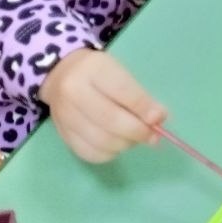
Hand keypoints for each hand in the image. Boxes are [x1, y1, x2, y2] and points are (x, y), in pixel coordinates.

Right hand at [39, 48, 166, 163]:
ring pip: (101, 141)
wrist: (61, 74)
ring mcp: (65, 116)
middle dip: (137, 131)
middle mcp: (74, 91)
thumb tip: (158, 120)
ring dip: (125, 144)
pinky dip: (110, 154)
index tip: (160, 118)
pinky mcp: (63, 135)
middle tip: (153, 136)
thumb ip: (138, 95)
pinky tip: (118, 145)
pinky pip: (90, 153)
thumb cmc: (99, 72)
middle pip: (110, 120)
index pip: (122, 91)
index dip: (143, 108)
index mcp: (93, 69)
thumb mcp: (118, 72)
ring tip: (135, 138)